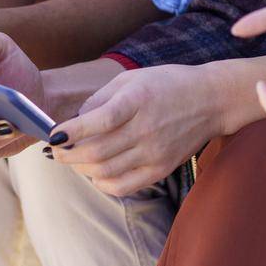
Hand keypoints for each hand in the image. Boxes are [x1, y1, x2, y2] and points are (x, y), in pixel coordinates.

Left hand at [48, 64, 224, 197]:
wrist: (212, 100)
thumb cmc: (168, 84)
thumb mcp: (133, 78)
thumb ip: (101, 98)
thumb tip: (75, 122)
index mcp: (138, 100)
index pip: (98, 121)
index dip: (70, 131)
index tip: (53, 135)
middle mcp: (146, 128)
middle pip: (95, 152)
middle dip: (67, 154)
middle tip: (56, 151)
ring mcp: (155, 152)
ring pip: (105, 172)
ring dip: (80, 169)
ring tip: (73, 160)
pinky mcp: (161, 169)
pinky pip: (123, 187)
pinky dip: (102, 184)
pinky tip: (96, 174)